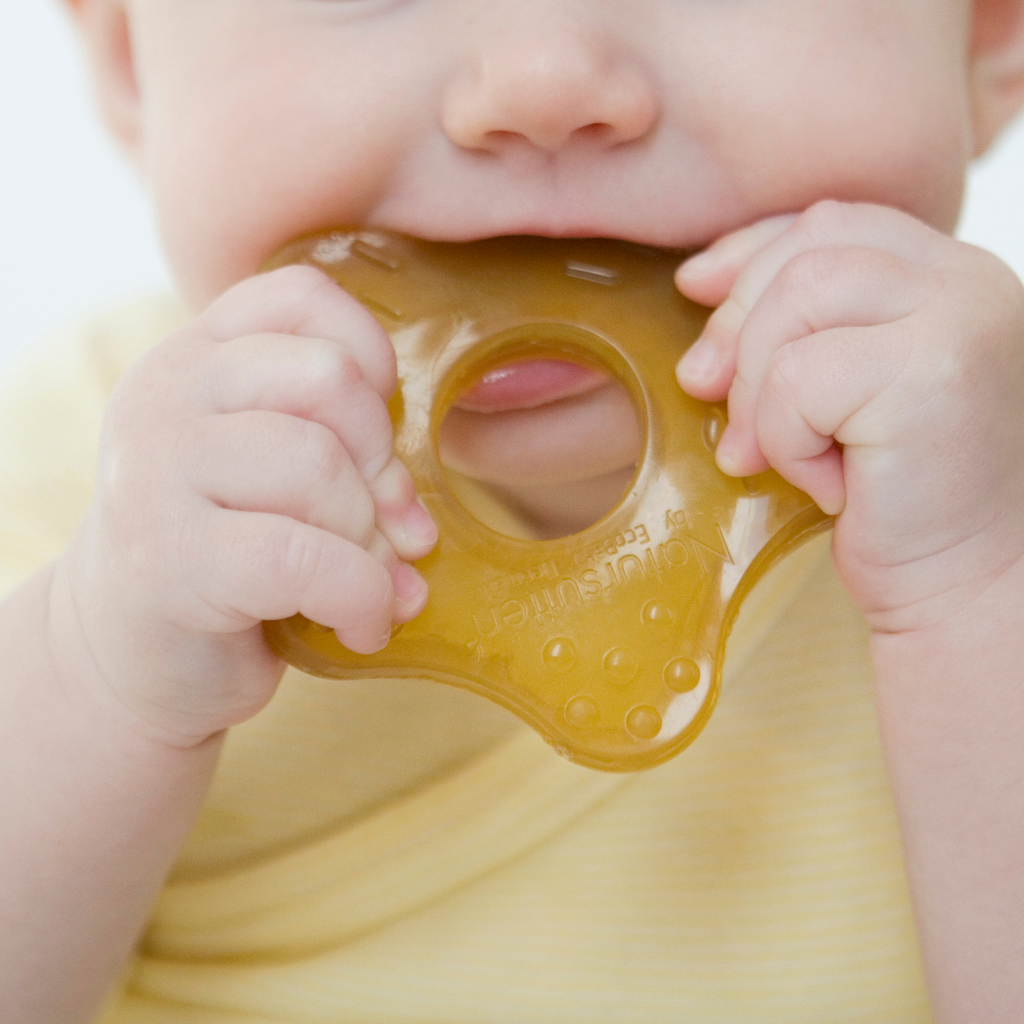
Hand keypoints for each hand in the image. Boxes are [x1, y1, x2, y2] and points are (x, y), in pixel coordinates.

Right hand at [51, 266, 436, 746]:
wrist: (132, 656)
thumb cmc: (230, 559)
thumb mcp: (277, 478)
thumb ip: (342, 453)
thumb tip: (417, 523)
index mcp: (198, 355)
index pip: (305, 296)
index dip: (373, 361)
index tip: (378, 442)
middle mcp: (166, 391)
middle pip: (330, 381)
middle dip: (384, 468)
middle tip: (392, 532)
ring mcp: (155, 468)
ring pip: (319, 464)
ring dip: (372, 542)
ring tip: (373, 585)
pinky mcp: (165, 554)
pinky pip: (303, 556)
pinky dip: (359, 598)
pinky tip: (361, 627)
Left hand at [675, 201, 1023, 633]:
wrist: (965, 586)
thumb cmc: (896, 498)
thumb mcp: (840, 393)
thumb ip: (797, 328)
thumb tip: (697, 284)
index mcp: (948, 276)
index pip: (832, 223)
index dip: (750, 252)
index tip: (696, 290)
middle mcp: (967, 282)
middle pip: (806, 254)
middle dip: (738, 330)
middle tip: (711, 398)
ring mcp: (960, 320)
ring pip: (797, 303)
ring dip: (760, 391)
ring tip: (777, 455)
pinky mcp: (933, 375)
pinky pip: (799, 378)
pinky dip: (787, 438)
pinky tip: (826, 484)